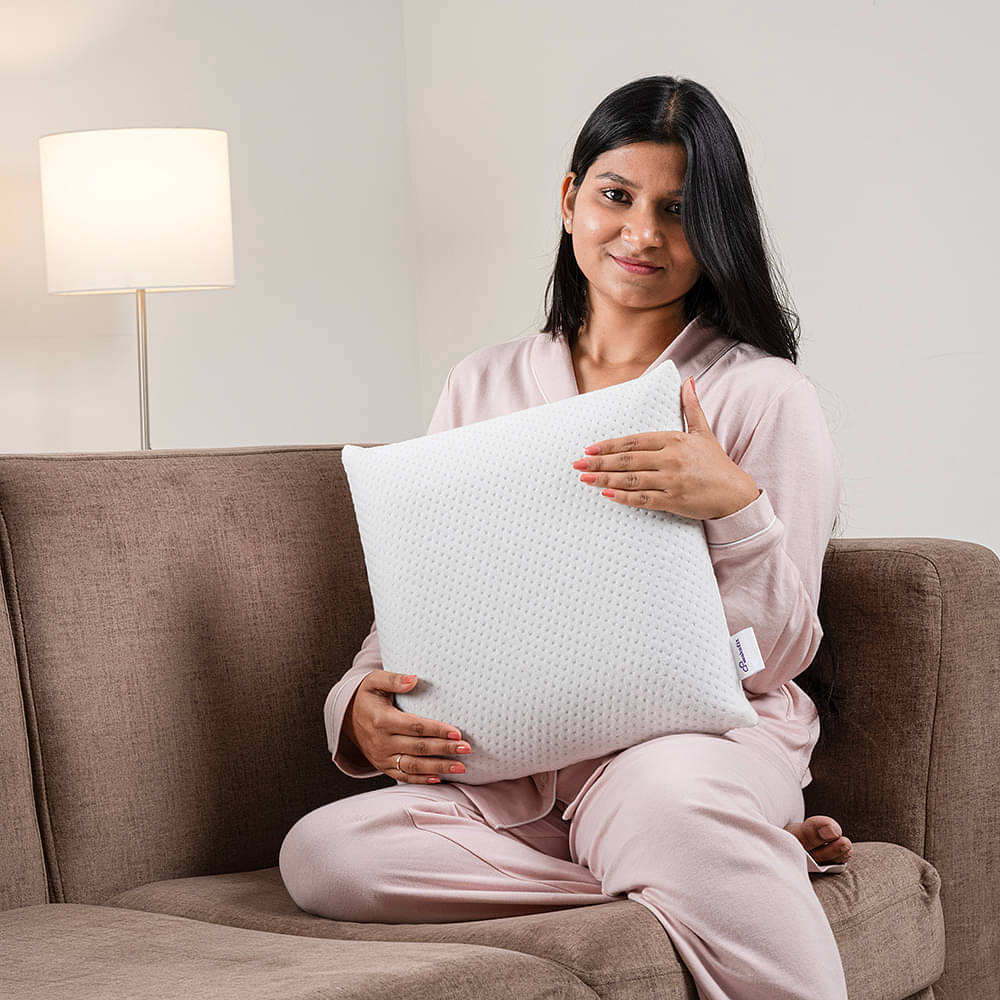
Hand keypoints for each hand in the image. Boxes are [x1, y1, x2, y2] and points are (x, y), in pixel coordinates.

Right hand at [342, 670, 470, 783]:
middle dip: (444, 749)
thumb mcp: (374, 681)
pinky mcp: (383, 766)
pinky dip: (422, 780)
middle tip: (467, 749)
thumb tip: (414, 679)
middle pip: (418, 748)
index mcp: (382, 720)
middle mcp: (381, 742)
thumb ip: (394, 679)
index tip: (457, 732)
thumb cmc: (366, 696)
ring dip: (439, 767)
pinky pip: (404, 776)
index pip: (415, 727)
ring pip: (414, 766)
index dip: (437, 730)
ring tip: (461, 766)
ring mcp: (382, 757)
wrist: (346, 718)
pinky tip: (440, 778)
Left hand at [572, 376, 760, 519]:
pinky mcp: (674, 501)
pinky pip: (644, 499)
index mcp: (674, 440)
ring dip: (605, 479)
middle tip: (577, 463)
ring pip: (632, 480)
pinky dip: (624, 498)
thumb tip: (687, 380)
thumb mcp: (703, 431)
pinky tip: (607, 495)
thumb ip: (691, 406)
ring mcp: (672, 481)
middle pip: (628, 460)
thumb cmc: (716, 463)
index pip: (634, 442)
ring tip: (585, 478)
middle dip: (599, 462)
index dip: (610, 445)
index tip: (590, 448)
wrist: (735, 494)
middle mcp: (671, 459)